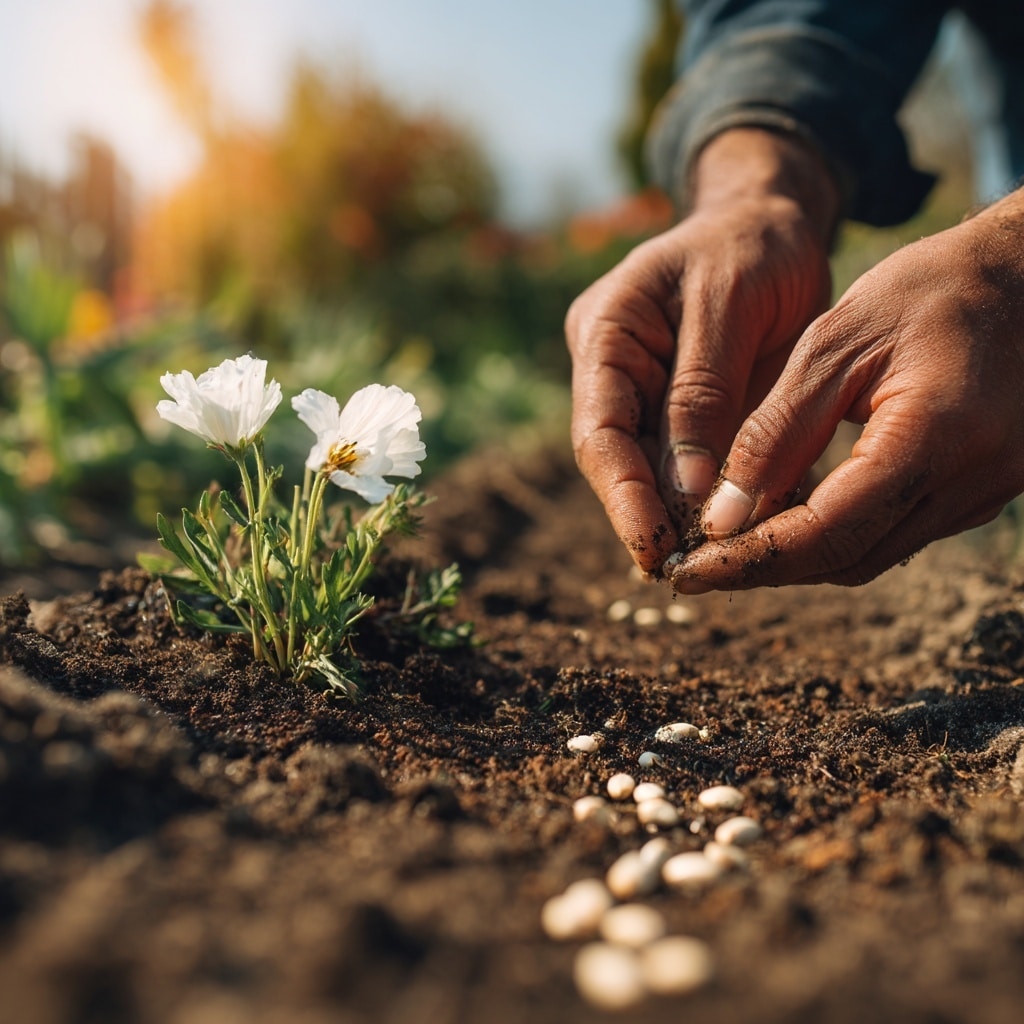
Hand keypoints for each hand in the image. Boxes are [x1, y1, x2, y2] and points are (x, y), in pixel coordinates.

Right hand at [565, 129, 836, 572]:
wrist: (774, 220)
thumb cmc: (752, 245)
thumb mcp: (730, 305)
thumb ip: (703, 394)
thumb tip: (685, 491)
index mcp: (607, 330)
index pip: (599, 428)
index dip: (621, 494)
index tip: (653, 547)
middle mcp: (612, 366)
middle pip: (616, 456)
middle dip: (646, 514)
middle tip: (684, 571)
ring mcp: (642, 387)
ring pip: (650, 466)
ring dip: (677, 514)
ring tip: (709, 564)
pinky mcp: (679, 405)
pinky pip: (686, 459)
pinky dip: (708, 493)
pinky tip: (731, 529)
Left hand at [669, 187, 1023, 590]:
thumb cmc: (929, 290)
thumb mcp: (837, 343)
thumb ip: (777, 433)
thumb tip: (722, 517)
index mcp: (935, 437)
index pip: (827, 532)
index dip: (749, 560)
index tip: (687, 572)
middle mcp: (971, 482)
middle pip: (847, 558)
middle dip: (765, 568)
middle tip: (695, 563)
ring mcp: (985, 493)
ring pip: (870, 555)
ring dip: (797, 556)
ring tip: (728, 542)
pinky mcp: (981, 491)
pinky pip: (894, 532)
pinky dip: (834, 533)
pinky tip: (786, 514)